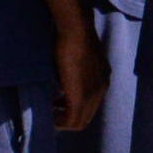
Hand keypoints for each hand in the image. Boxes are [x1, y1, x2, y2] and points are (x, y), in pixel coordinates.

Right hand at [51, 19, 106, 135]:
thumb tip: (62, 86)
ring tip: (50, 111)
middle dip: (68, 116)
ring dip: (63, 120)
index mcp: (102, 79)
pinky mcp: (81, 98)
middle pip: (86, 116)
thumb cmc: (73, 38)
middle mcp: (102, 89)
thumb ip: (75, 73)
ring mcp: (93, 95)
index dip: (73, 106)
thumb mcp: (78, 59)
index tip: (57, 101)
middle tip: (51, 111)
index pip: (91, 103)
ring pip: (80, 121)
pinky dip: (60, 121)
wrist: (76, 31)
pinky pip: (72, 120)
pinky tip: (49, 112)